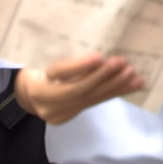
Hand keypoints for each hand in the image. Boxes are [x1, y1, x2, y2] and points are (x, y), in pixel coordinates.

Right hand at [15, 53, 143, 123]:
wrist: (28, 94)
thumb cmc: (37, 68)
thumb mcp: (41, 58)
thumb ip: (64, 56)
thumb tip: (95, 48)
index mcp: (35, 83)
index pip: (59, 74)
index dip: (79, 66)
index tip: (99, 57)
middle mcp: (47, 101)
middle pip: (78, 89)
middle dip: (103, 77)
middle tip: (124, 63)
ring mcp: (60, 112)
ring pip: (91, 98)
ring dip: (115, 86)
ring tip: (134, 75)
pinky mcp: (72, 115)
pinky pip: (97, 102)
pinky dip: (116, 92)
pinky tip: (134, 85)